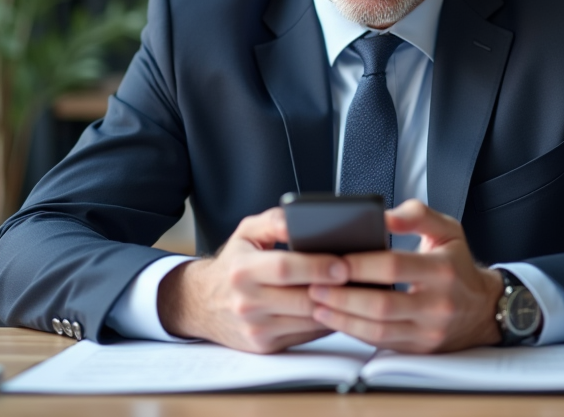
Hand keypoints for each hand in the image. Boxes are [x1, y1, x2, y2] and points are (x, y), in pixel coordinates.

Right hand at [157, 207, 348, 352]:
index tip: (343, 264)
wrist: (201, 303)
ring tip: (356, 291)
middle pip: (302, 298)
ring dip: (336, 307)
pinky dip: (326, 322)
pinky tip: (338, 307)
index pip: (285, 268)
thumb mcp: (245, 233)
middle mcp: (246, 302)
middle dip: (336, 289)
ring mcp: (256, 327)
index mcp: (242, 269)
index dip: (317, 266)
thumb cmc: (233, 264)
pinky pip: (306, 335)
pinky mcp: (265, 346)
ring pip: (308, 320)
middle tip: (362, 279)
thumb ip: (273, 220)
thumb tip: (296, 217)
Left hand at [307, 199, 503, 352]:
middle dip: (343, 296)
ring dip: (342, 318)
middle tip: (315, 285)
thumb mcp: (448, 230)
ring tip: (316, 304)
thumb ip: (417, 215)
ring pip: (378, 330)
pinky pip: (381, 343)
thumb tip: (384, 216)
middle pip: (382, 304)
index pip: (395, 266)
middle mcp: (438, 304)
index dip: (361, 264)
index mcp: (443, 269)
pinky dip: (354, 332)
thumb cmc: (458, 265)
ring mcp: (428, 330)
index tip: (334, 259)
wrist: (484, 309)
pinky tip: (334, 319)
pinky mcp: (419, 348)